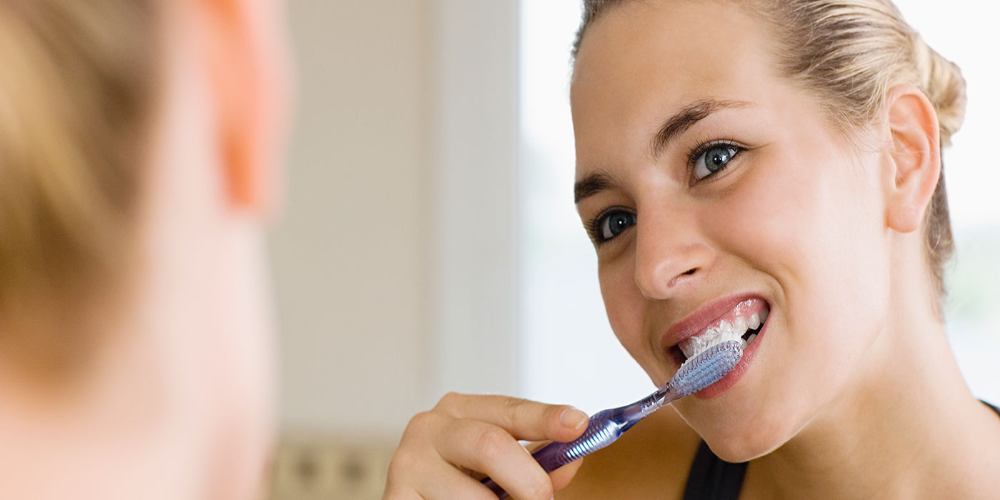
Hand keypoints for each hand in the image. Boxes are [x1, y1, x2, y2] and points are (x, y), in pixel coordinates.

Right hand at [383, 393, 589, 498]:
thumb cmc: (458, 487)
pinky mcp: (396, 497)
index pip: (510, 409)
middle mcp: (429, 426)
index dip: (545, 417)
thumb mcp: (499, 472)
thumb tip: (572, 461)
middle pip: (491, 445)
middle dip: (528, 481)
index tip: (577, 424)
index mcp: (460, 411)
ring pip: (476, 497)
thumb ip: (536, 464)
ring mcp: (408, 461)